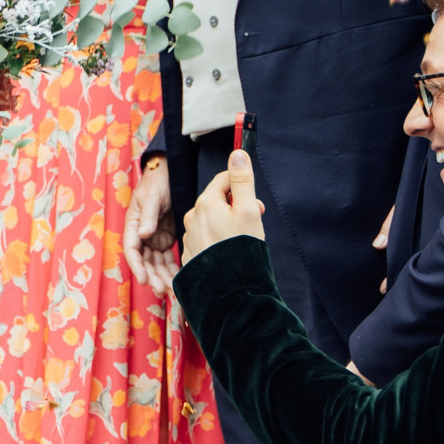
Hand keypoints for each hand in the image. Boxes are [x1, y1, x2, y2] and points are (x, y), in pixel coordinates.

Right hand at [123, 159, 178, 292]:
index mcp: (133, 226)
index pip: (132, 251)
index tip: (145, 280)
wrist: (170, 175)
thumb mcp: (151, 197)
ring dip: (162, 277)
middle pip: (145, 262)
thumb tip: (144, 235)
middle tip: (163, 290)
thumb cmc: (156, 184)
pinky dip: (172, 270)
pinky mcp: (166, 240)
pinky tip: (180, 280)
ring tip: (172, 291)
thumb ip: (148, 216)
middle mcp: (141, 236)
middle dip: (152, 277)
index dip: (137, 267)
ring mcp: (154, 240)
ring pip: (156, 264)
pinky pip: (168, 259)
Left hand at [180, 149, 264, 263]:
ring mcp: (189, 238)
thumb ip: (242, 180)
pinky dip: (219, 241)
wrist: (230, 290)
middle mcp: (192, 217)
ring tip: (242, 241)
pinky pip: (207, 240)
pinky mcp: (191, 255)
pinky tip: (230, 253)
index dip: (242, 188)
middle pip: (217, 202)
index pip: (223, 181)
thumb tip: (237, 153)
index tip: (254, 202)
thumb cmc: (241, 248)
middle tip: (253, 223)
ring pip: (212, 221)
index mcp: (205, 203)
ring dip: (227, 225)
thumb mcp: (248, 209)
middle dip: (236, 208)